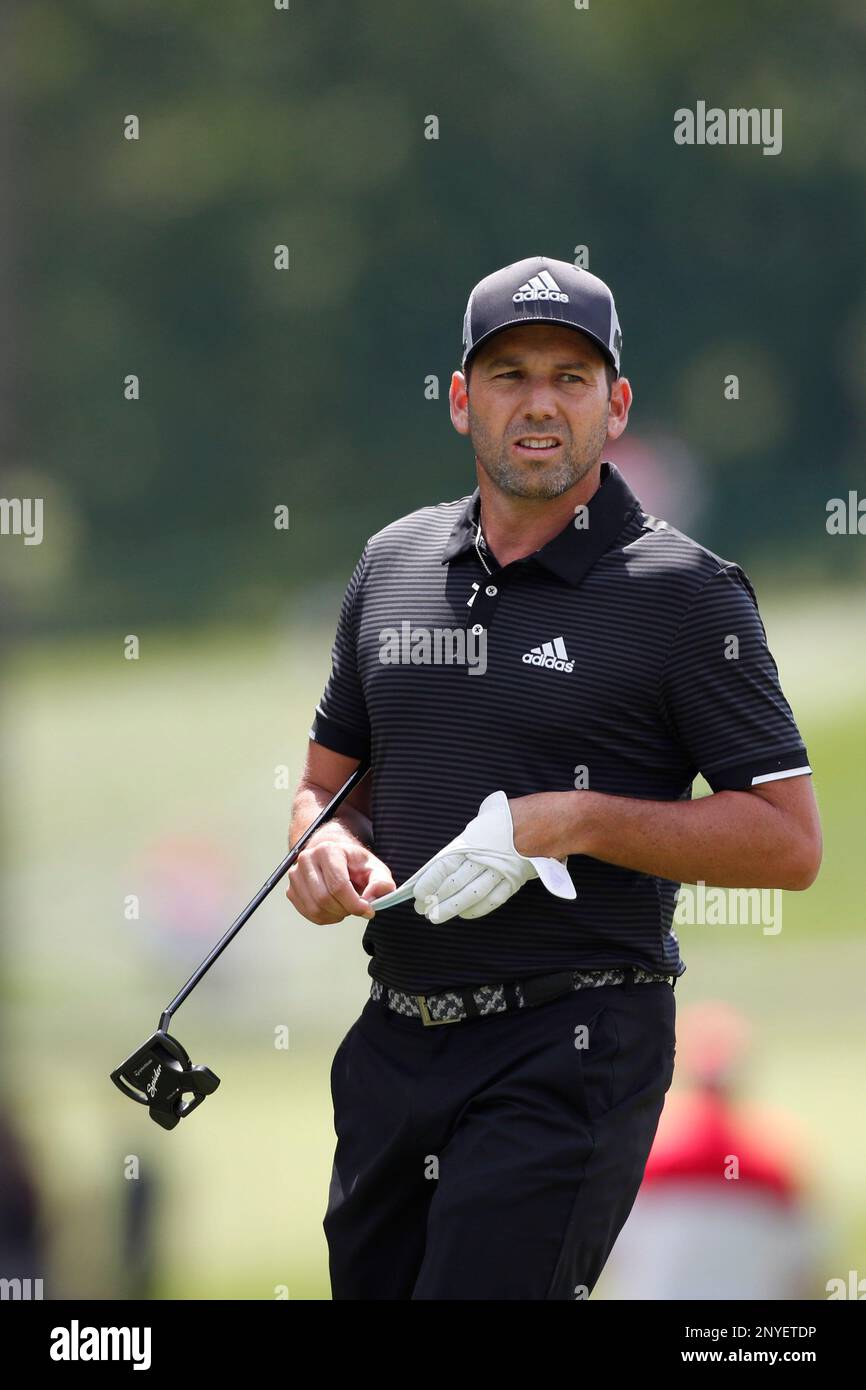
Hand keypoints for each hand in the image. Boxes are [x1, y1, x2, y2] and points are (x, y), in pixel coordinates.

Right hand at [285, 824, 395, 923]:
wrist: (335, 858)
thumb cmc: (355, 865)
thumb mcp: (375, 868)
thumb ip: (381, 883)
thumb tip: (371, 898)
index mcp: (328, 850)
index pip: (338, 885)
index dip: (355, 903)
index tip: (368, 910)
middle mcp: (307, 859)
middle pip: (324, 898)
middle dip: (345, 909)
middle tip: (356, 908)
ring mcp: (295, 875)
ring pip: (315, 908)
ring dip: (335, 915)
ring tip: (345, 906)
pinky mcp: (291, 890)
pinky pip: (308, 913)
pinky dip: (324, 917)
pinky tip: (334, 909)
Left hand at [410, 790, 574, 923]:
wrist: (549, 821)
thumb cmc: (513, 816)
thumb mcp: (485, 818)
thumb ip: (468, 837)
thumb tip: (451, 852)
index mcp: (473, 841)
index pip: (444, 866)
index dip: (429, 882)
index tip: (417, 893)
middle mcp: (485, 858)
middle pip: (455, 884)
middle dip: (436, 899)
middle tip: (423, 910)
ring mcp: (500, 872)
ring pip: (472, 896)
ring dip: (452, 908)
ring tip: (437, 917)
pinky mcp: (514, 881)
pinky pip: (493, 900)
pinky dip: (477, 909)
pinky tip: (465, 915)